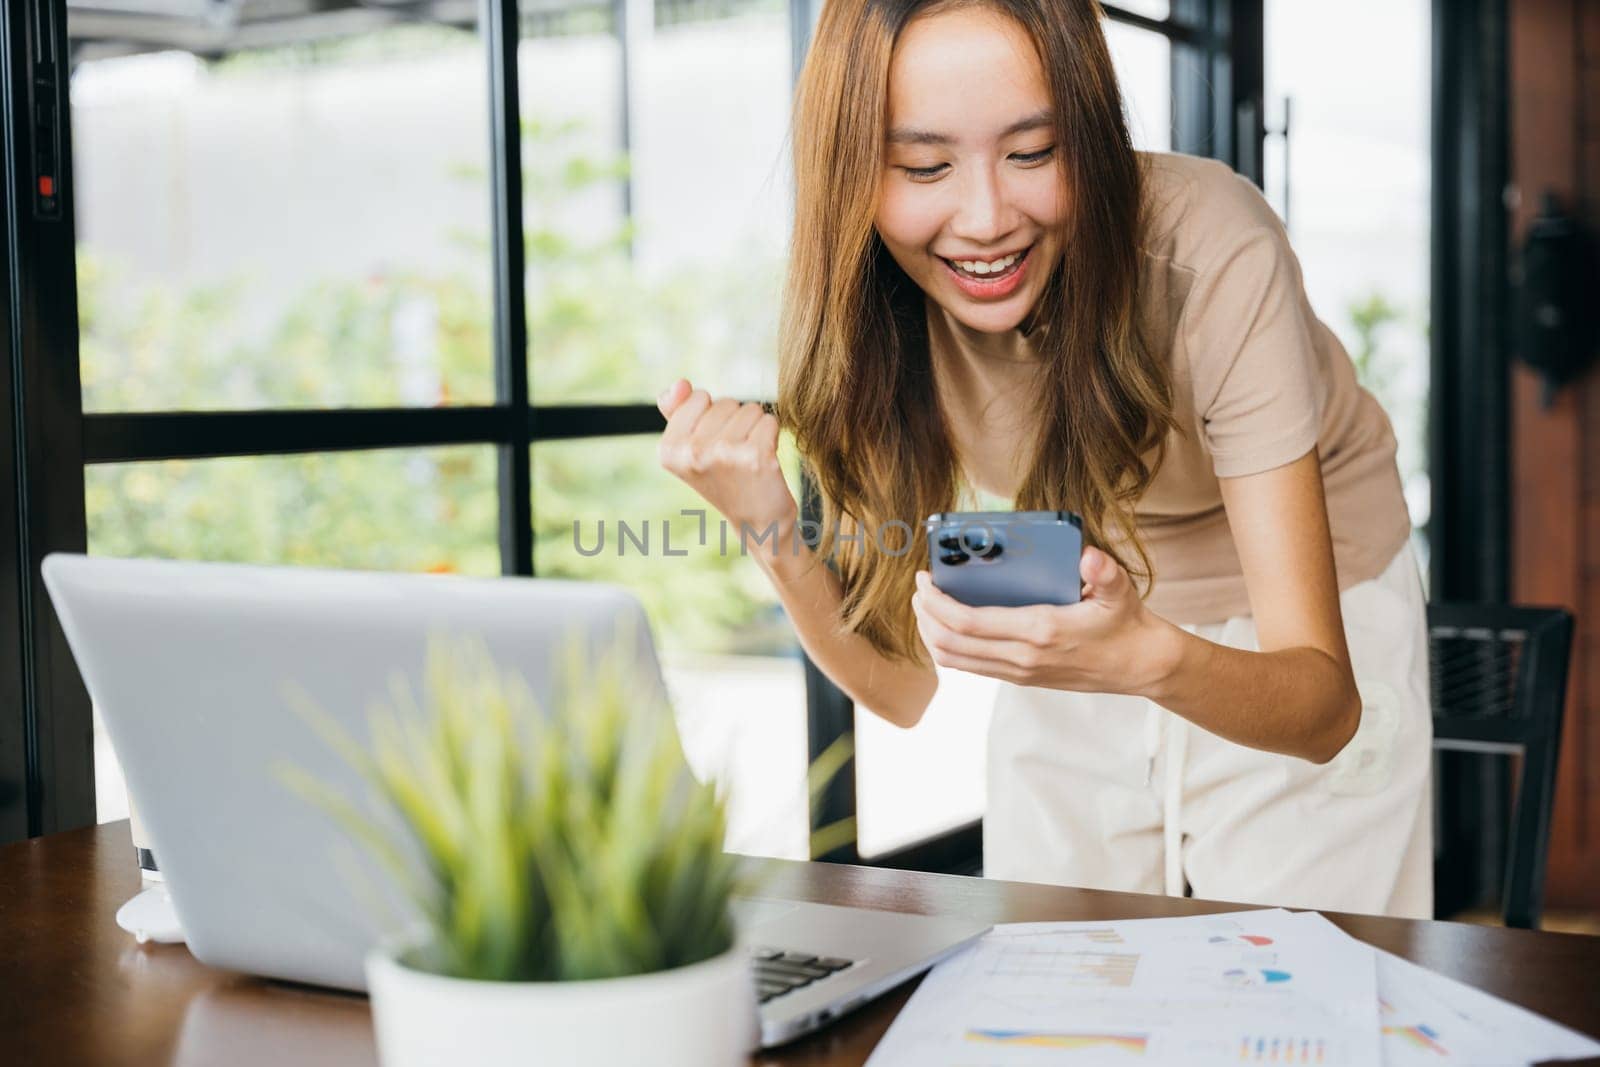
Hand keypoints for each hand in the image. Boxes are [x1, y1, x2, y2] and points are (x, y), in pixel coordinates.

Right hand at [656, 379, 798, 548]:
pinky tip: (764, 461)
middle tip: (734, 458)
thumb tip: (680, 384)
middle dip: (735, 423)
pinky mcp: (756, 456)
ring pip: (749, 409)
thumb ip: (677, 410)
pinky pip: (769, 421)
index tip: (712, 449)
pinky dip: (772, 436)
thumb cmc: (725, 478)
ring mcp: (723, 454)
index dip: (712, 418)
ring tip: (748, 460)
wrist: (758, 522)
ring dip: (755, 429)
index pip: (698, 397)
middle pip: (725, 402)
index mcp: (669, 449)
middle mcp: (692, 452)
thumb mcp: (691, 447)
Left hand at [909, 545, 1177, 694]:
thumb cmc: (1125, 623)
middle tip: (919, 589)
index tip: (923, 579)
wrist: (1140, 665)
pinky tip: (948, 626)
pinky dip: (948, 648)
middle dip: (924, 616)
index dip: (936, 603)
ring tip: (926, 606)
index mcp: (1038, 631)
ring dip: (931, 634)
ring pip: (955, 660)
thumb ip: (1104, 572)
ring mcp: (1018, 671)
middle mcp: (1022, 657)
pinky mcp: (1020, 678)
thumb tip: (1089, 555)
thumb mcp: (1119, 591)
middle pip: (950, 644)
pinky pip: (970, 667)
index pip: (968, 622)